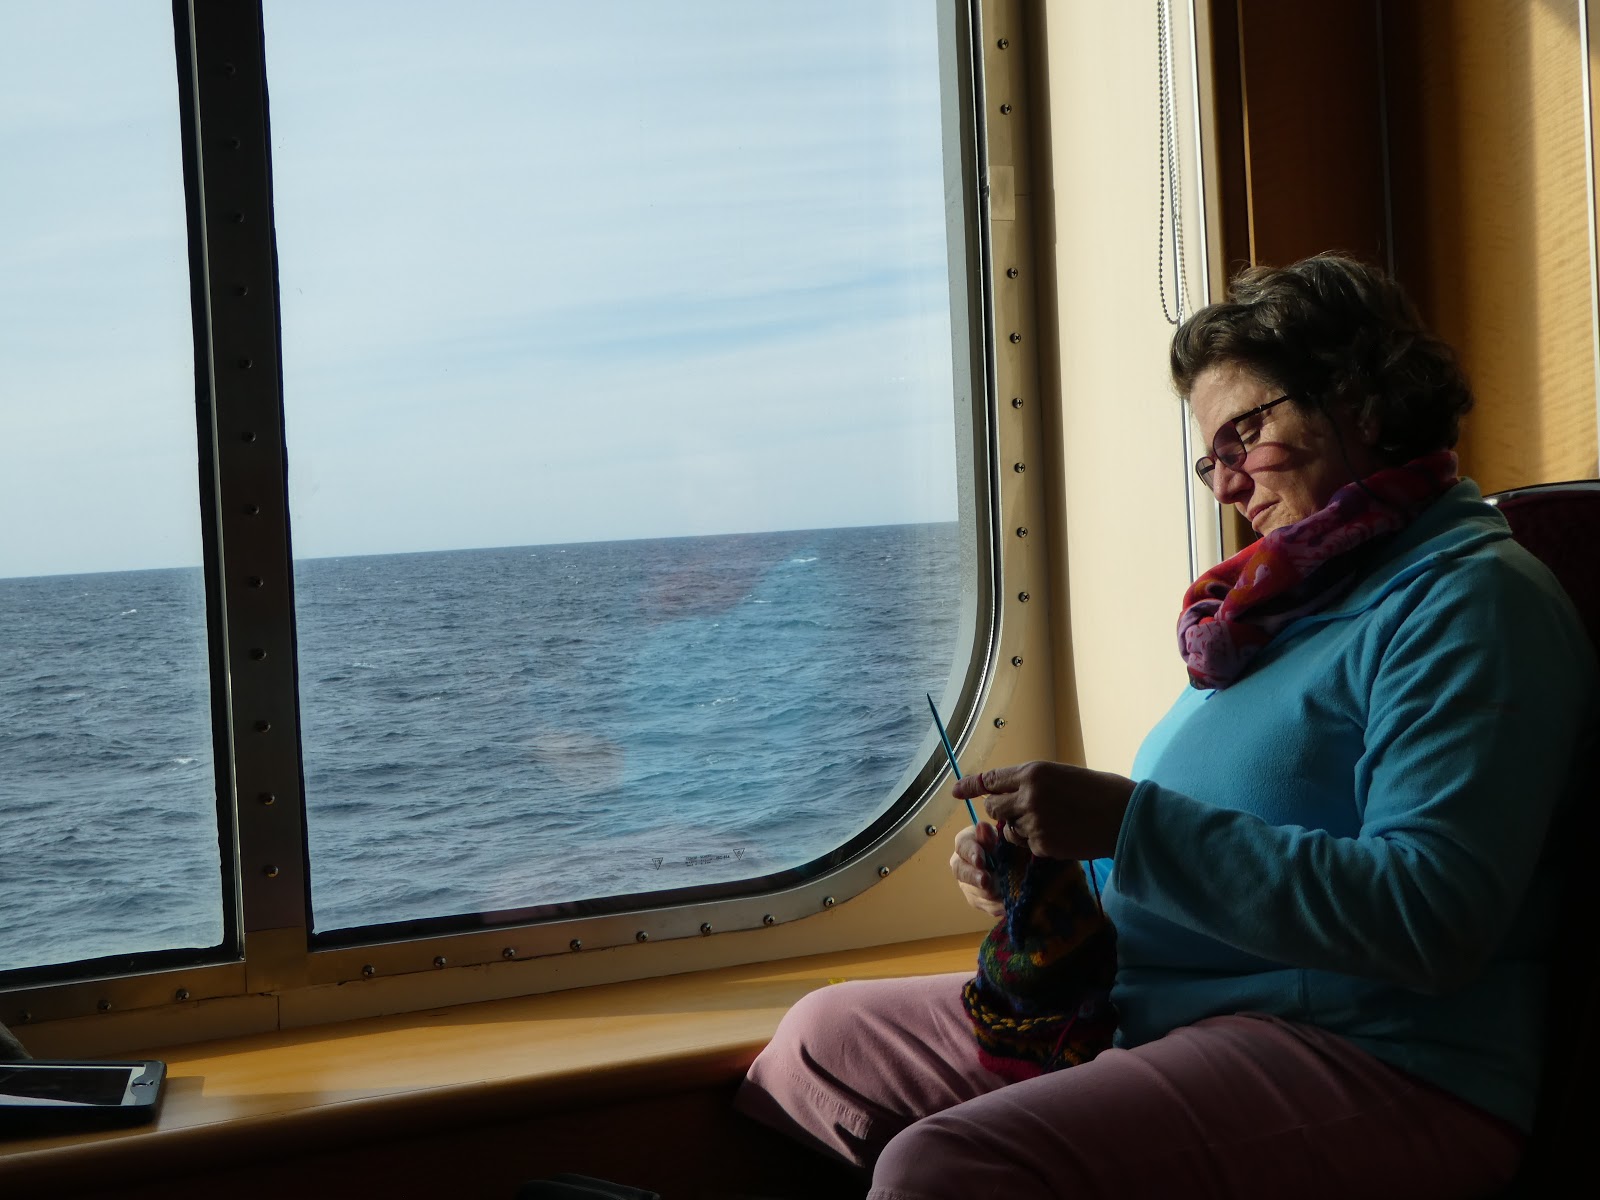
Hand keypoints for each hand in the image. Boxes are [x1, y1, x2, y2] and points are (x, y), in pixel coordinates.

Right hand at [949, 821, 1004, 918]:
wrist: (1023, 863)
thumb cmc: (1011, 845)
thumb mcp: (1004, 838)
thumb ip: (992, 835)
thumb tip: (982, 826)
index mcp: (968, 842)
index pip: (962, 846)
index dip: (971, 853)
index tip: (981, 861)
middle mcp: (962, 863)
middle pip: (960, 871)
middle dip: (974, 877)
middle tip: (986, 881)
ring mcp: (968, 883)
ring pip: (973, 891)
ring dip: (988, 894)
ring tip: (1004, 894)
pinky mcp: (977, 899)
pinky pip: (984, 905)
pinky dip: (997, 906)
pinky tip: (1008, 904)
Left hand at [952, 761, 1134, 860]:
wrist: (1125, 817)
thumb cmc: (1099, 791)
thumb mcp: (1062, 775)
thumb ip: (1032, 782)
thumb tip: (1006, 790)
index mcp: (1034, 772)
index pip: (991, 779)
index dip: (971, 785)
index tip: (955, 791)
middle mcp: (1028, 795)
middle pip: (993, 806)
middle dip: (1002, 810)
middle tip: (1023, 811)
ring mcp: (1034, 822)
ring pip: (1008, 828)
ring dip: (1020, 828)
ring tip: (1051, 822)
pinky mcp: (1042, 845)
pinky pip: (1025, 845)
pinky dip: (1036, 843)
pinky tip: (1059, 835)